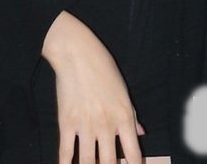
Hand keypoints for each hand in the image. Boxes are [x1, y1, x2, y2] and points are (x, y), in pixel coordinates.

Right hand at [42, 11, 143, 163]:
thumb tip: (140, 134)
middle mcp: (106, 125)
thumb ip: (132, 114)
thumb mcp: (123, 89)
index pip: (133, 154)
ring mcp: (85, 126)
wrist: (76, 53)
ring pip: (88, 163)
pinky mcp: (66, 123)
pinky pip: (66, 153)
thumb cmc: (102, 66)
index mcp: (123, 116)